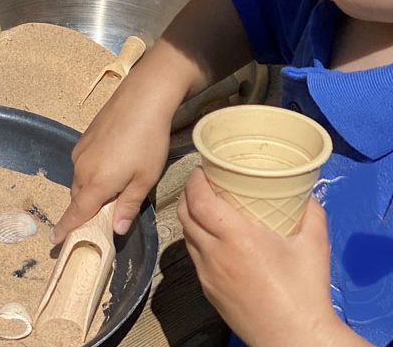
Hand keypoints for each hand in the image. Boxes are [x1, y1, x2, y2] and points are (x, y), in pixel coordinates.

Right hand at [51, 82, 171, 243]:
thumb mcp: (145, 178)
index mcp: (95, 183)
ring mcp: (80, 151)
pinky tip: (112, 164)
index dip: (65, 228)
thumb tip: (117, 229)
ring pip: (80, 180)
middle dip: (87, 209)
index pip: (76, 213)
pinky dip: (92, 172)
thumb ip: (128, 205)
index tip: (55, 241)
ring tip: (116, 186)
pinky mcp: (84, 138)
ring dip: (91, 189)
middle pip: (79, 197)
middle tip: (106, 216)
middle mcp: (81, 168)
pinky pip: (83, 164)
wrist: (141, 99)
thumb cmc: (147, 141)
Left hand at [178, 167, 344, 346]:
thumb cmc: (305, 292)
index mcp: (236, 237)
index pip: (198, 200)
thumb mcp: (315, 245)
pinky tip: (213, 239)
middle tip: (202, 183)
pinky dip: (197, 240)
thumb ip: (311, 213)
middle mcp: (214, 254)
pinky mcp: (208, 291)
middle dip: (188, 194)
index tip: (201, 169)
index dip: (194, 181)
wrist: (295, 339)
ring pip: (187, 236)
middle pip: (184, 214)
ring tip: (206, 207)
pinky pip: (195, 257)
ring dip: (190, 217)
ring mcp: (208, 275)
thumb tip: (306, 193)